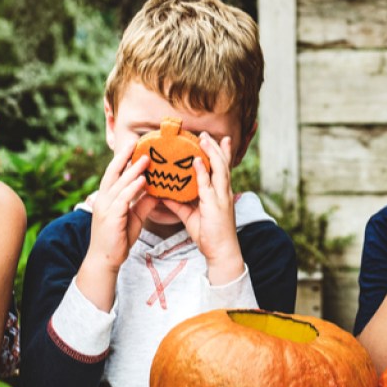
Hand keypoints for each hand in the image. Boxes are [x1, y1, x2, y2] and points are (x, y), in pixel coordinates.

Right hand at [86, 142, 150, 275]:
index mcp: (107, 198)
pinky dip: (132, 188)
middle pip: (113, 172)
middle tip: (137, 142)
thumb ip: (143, 203)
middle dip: (124, 156)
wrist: (105, 260)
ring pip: (120, 184)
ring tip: (146, 159)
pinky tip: (143, 180)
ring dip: (133, 170)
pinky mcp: (110, 217)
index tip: (134, 146)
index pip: (114, 173)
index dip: (123, 159)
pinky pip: (123, 198)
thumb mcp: (134, 217)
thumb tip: (158, 192)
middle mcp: (103, 199)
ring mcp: (105, 207)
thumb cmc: (119, 239)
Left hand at [161, 133, 243, 281]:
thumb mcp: (190, 216)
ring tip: (203, 139)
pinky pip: (208, 184)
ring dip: (211, 152)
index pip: (221, 168)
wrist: (221, 252)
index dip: (220, 153)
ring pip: (219, 169)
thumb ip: (178, 204)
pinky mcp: (216, 205)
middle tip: (205, 134)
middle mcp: (223, 192)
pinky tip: (197, 161)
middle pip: (222, 163)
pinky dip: (203, 171)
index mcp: (220, 193)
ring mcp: (221, 197)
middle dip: (216, 147)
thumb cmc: (208, 235)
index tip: (218, 139)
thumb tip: (163, 195)